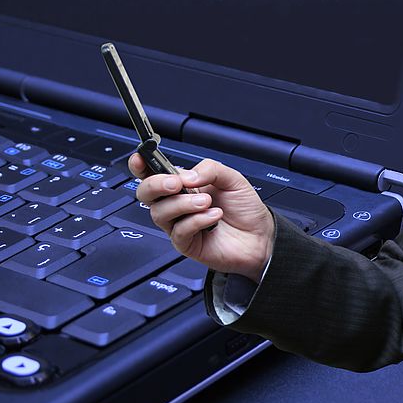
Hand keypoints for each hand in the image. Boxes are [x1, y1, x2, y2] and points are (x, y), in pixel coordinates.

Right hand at [129, 155, 274, 281]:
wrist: (261, 236)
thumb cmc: (245, 210)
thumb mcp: (232, 179)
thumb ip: (209, 169)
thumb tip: (187, 174)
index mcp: (184, 185)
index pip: (152, 174)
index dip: (140, 165)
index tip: (140, 159)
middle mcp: (178, 205)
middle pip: (146, 194)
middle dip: (156, 185)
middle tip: (177, 184)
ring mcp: (180, 225)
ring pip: (160, 213)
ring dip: (182, 204)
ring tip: (206, 202)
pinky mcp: (187, 244)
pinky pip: (179, 231)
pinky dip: (196, 221)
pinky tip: (213, 216)